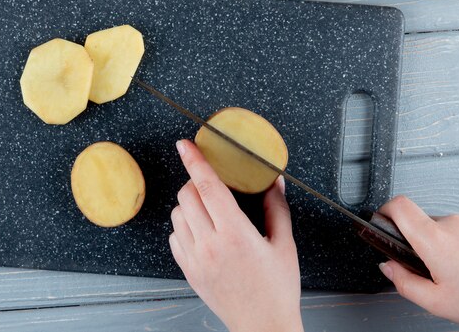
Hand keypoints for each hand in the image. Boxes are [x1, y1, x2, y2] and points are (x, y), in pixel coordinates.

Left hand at [169, 140, 302, 331]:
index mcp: (235, 234)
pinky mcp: (188, 271)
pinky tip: (203, 233)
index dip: (195, 161)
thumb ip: (278, 209)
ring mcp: (195, 259)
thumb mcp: (284, 245)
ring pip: (177, 215)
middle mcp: (210, 245)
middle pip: (187, 196)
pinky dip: (183, 227)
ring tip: (210, 212)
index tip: (185, 145)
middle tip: (213, 186)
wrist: (262, 327)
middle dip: (196, 183)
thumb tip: (275, 182)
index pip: (207, 187)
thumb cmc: (276, 290)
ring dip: (189, 205)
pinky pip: (174, 237)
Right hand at [378, 196, 458, 328]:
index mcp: (434, 239)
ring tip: (452, 276)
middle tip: (424, 270)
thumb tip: (388, 267)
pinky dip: (456, 250)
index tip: (381, 223)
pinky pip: (458, 234)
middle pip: (418, 222)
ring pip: (439, 230)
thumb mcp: (436, 303)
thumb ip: (403, 282)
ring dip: (438, 248)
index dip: (384, 211)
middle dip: (415, 244)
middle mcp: (452, 224)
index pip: (399, 205)